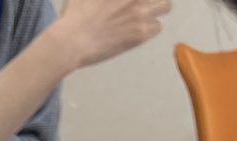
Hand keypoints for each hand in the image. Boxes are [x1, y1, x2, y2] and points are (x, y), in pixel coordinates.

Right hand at [50, 0, 170, 68]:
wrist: (71, 41)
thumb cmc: (74, 16)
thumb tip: (101, 1)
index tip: (133, 3)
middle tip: (145, 4)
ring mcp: (140, 13)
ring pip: (165, 6)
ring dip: (157, 9)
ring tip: (145, 16)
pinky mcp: (140, 33)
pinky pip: (158, 27)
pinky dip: (151, 27)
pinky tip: (138, 29)